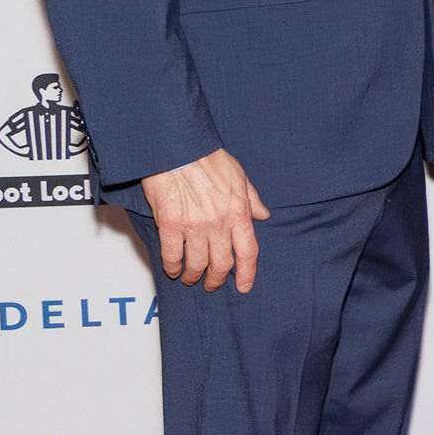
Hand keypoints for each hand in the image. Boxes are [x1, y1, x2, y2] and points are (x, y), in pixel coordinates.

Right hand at [141, 147, 267, 293]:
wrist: (178, 148)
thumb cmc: (207, 158)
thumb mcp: (240, 176)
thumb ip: (252, 199)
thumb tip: (263, 215)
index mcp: (239, 212)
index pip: (249, 252)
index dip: (247, 273)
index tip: (244, 286)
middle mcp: (219, 223)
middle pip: (222, 264)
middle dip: (217, 280)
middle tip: (211, 284)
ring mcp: (194, 226)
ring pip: (197, 264)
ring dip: (193, 276)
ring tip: (190, 278)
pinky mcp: (169, 224)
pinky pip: (172, 256)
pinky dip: (172, 267)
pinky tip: (173, 269)